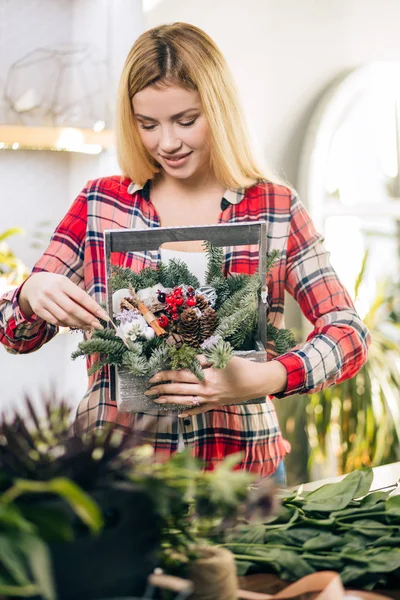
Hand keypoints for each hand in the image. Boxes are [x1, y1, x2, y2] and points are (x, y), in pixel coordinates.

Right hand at [18, 273, 108, 329]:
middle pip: (73, 309)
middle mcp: (52, 291)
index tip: (105, 316)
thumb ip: (78, 296)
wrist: (32, 284)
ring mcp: (44, 301)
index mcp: (63, 282)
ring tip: (89, 327)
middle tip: (99, 326)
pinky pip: (55, 321)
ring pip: (64, 317)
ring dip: (79, 324)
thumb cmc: (56, 284)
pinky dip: (67, 325)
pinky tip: (75, 325)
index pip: (81, 297)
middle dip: (88, 319)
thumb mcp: (67, 284)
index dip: (94, 308)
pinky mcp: (38, 310)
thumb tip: (95, 311)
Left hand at [145, 356, 287, 416]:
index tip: (153, 377)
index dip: (165, 376)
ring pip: (185, 401)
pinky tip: (178, 413)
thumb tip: (188, 359)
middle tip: (148, 391)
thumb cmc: (241, 367)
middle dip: (161, 390)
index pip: (180, 376)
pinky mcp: (216, 405)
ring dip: (169, 401)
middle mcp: (205, 390)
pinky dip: (188, 411)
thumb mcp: (222, 358)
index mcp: (206, 376)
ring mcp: (210, 400)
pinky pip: (199, 410)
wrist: (257, 382)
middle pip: (179, 390)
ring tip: (156, 401)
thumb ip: (203, 359)